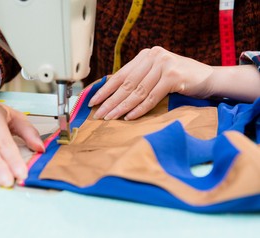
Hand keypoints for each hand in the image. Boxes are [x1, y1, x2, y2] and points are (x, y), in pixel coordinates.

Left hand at [88, 46, 213, 119]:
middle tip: (99, 114)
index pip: (120, 75)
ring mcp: (163, 65)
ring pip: (137, 92)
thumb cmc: (179, 79)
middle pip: (126, 84)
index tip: (93, 101)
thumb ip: (138, 79)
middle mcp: (153, 56)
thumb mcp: (156, 75)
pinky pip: (151, 97)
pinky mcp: (173, 76)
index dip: (105, 89)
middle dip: (110, 101)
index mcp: (145, 55)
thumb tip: (112, 96)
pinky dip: (139, 109)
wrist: (208, 78)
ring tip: (110, 118)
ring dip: (121, 107)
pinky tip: (129, 117)